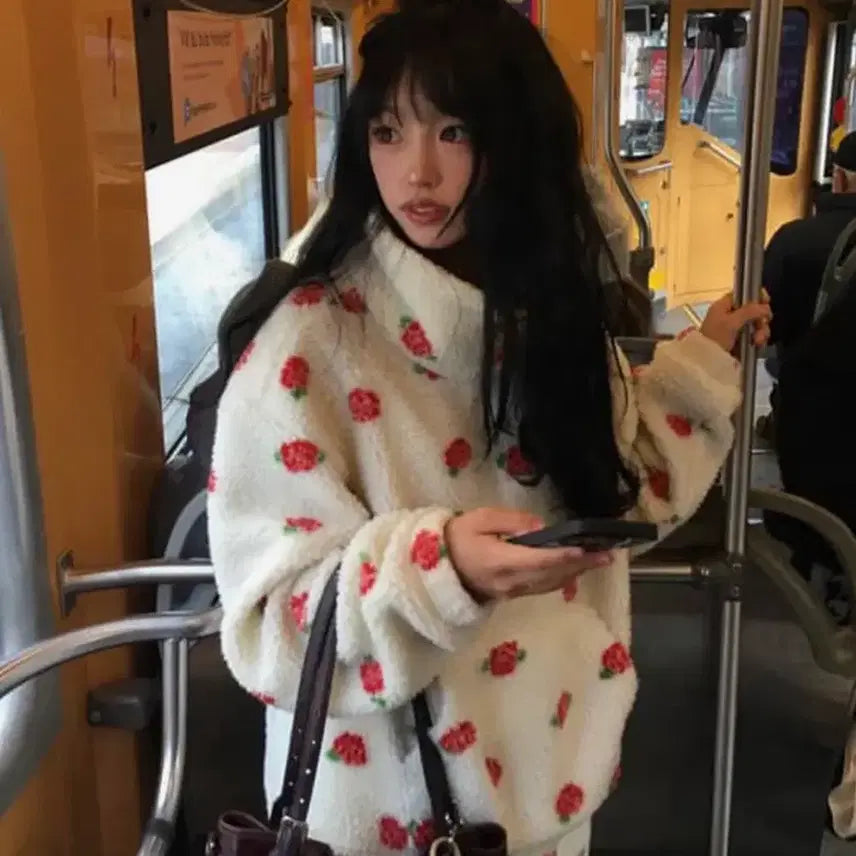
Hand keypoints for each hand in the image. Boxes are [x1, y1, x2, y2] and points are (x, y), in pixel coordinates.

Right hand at [445, 508, 613, 601]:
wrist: (437, 569)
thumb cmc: (456, 538)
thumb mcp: (478, 518)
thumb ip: (509, 520)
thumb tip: (539, 526)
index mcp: (499, 561)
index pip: (539, 560)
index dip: (564, 555)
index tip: (587, 549)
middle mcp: (510, 581)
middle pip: (552, 574)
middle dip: (581, 564)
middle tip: (608, 555)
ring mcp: (512, 591)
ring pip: (550, 583)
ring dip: (576, 572)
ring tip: (599, 561)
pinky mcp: (513, 594)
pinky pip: (542, 587)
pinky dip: (562, 578)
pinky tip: (574, 571)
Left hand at [700, 290, 771, 352]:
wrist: (707, 362)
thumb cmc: (715, 338)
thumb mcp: (730, 323)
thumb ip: (749, 312)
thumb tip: (765, 307)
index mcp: (723, 306)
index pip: (743, 294)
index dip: (756, 296)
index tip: (766, 302)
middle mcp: (730, 315)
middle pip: (753, 310)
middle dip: (760, 319)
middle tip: (760, 326)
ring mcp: (736, 329)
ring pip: (756, 324)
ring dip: (761, 331)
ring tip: (758, 341)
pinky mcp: (741, 341)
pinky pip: (755, 336)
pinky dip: (758, 340)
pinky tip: (758, 345)